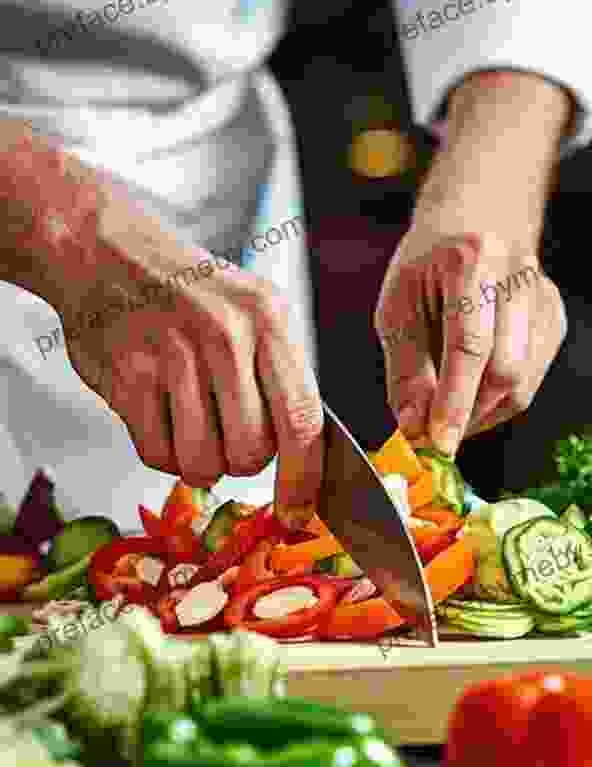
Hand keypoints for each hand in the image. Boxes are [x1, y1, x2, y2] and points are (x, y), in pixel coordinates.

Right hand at [0, 128, 322, 528]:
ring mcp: (172, 354)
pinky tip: (160, 417)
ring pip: (202, 463)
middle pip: (251, 453)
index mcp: (268, 319)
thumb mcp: (254, 313)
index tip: (299, 512)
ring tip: (191, 422)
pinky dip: (162, 452)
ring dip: (199, 461)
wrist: (107, 253)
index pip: (302, 420)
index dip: (303, 478)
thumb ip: (283, 378)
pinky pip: (156, 455)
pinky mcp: (127, 377)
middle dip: (242, 461)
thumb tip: (310, 463)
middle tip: (227, 433)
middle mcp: (225, 334)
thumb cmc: (191, 294)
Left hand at [374, 71, 570, 454]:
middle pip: (504, 370)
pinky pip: (530, 380)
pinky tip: (472, 386)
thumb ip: (406, 370)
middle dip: (466, 414)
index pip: (469, 344)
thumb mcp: (398, 307)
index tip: (437, 443)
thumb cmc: (428, 264)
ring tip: (447, 407)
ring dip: (480, 412)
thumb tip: (415, 428)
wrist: (475, 218)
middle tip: (432, 434)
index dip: (454, 400)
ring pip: (520, 384)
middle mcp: (518, 274)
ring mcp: (543, 296)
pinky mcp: (555, 318)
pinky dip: (496, 399)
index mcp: (471, 258)